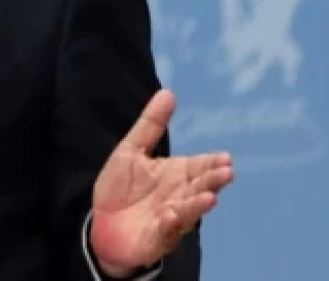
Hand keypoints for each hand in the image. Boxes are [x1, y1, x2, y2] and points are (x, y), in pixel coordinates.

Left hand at [89, 89, 233, 277]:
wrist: (102, 224)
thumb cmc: (121, 187)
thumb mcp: (131, 151)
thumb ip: (151, 125)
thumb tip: (168, 92)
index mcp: (177, 173)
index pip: (200, 165)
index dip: (212, 163)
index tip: (225, 158)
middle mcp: (180, 195)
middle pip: (200, 187)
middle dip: (213, 181)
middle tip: (226, 173)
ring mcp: (172, 217)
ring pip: (190, 209)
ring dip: (198, 204)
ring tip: (209, 197)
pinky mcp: (159, 236)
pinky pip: (168, 230)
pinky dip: (171, 223)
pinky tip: (170, 215)